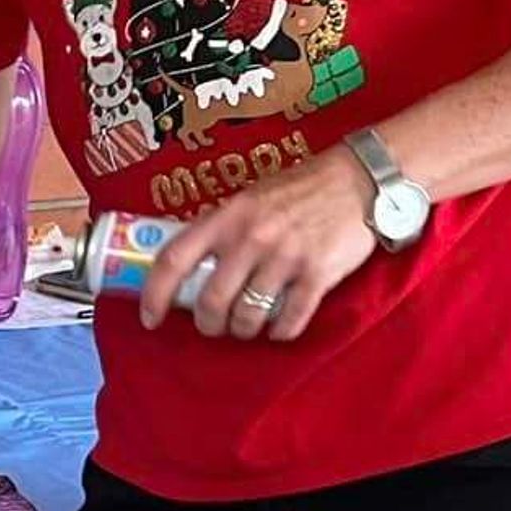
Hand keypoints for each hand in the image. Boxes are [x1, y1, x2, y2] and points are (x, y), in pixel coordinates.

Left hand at [144, 147, 378, 341]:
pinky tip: (278, 328)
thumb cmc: (298, 190)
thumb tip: (185, 266)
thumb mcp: (249, 199)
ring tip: (246, 325)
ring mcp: (285, 256)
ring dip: (242, 330)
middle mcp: (251, 237)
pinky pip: (289, 321)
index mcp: (226, 217)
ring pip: (247, 317)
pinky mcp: (318, 273)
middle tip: (213, 325)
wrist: (361, 178)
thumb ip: (220, 229)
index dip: (154, 296)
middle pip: (211, 302)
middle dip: (208, 324)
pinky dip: (279, 332)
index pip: (173, 261)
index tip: (150, 319)